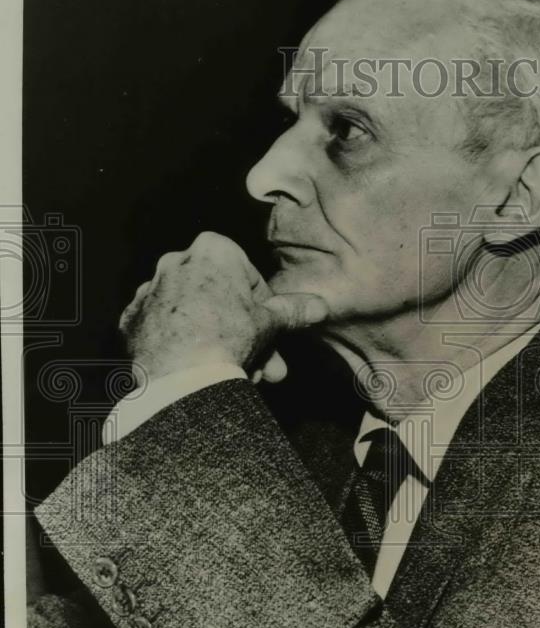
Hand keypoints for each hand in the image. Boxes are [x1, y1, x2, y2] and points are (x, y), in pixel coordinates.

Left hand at [119, 231, 326, 383]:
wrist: (179, 378)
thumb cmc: (227, 340)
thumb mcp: (271, 323)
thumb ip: (293, 310)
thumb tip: (319, 305)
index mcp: (213, 249)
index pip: (251, 279)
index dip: (266, 312)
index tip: (271, 337)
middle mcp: (176, 260)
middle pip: (221, 300)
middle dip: (244, 336)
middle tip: (262, 367)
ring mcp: (150, 289)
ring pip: (195, 316)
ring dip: (215, 342)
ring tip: (231, 376)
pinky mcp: (132, 319)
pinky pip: (166, 330)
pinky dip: (182, 347)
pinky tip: (195, 370)